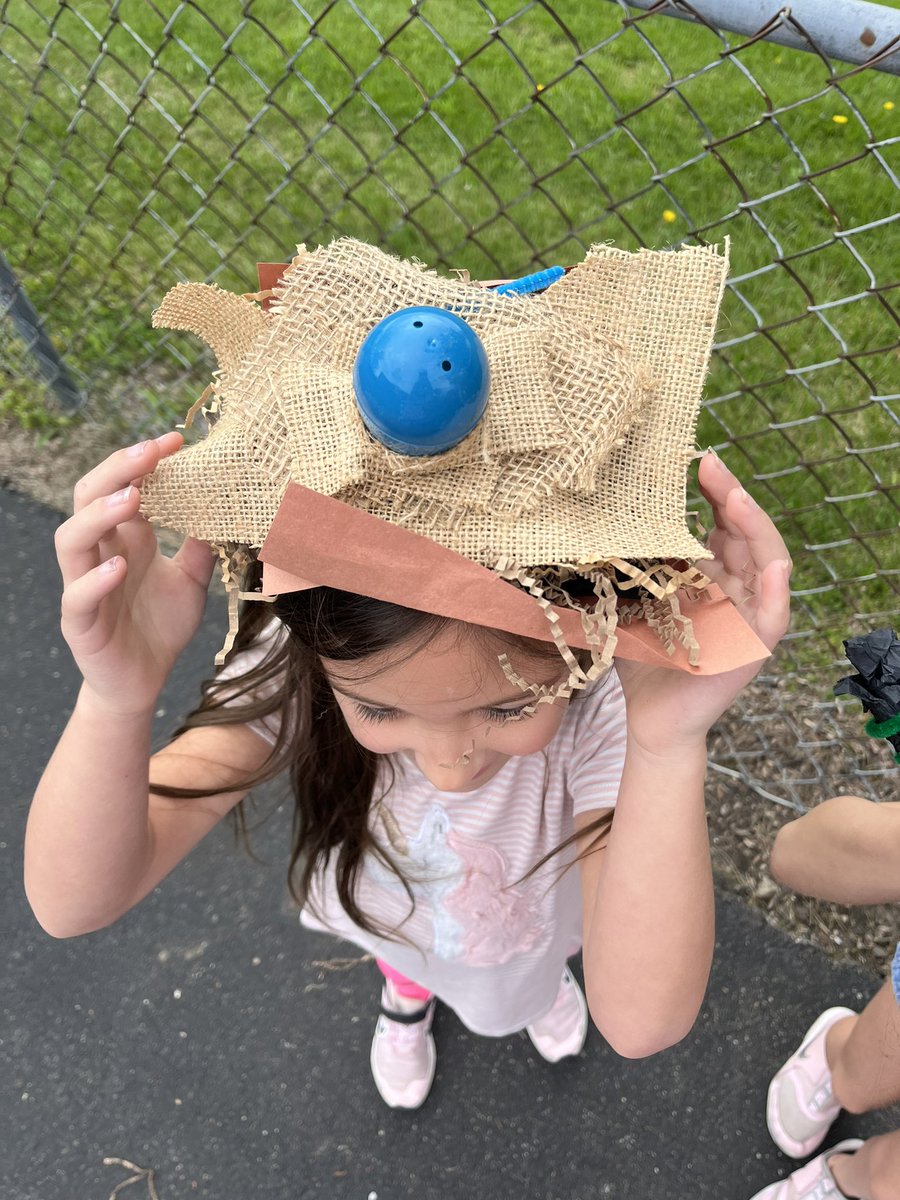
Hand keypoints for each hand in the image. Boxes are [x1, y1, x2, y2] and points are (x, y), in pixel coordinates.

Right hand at [55, 432, 215, 714]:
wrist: (143, 683)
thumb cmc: (160, 628)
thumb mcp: (192, 581)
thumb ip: (200, 546)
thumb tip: (226, 508)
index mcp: (124, 539)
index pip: (122, 485)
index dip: (143, 461)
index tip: (176, 440)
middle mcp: (99, 554)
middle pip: (88, 498)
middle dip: (117, 470)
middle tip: (151, 452)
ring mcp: (83, 587)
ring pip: (71, 540)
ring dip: (98, 515)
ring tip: (133, 499)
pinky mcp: (80, 623)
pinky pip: (77, 596)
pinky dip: (96, 579)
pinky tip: (119, 568)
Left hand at [615, 452, 791, 754]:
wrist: (649, 716)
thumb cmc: (642, 657)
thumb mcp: (632, 599)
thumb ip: (630, 563)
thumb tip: (598, 516)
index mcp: (712, 573)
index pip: (722, 522)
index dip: (714, 491)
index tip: (697, 460)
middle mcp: (737, 588)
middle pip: (747, 533)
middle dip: (732, 496)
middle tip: (713, 466)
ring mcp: (749, 616)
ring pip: (769, 564)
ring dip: (756, 530)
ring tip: (738, 501)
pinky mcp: (754, 649)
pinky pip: (774, 617)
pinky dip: (777, 592)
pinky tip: (774, 569)